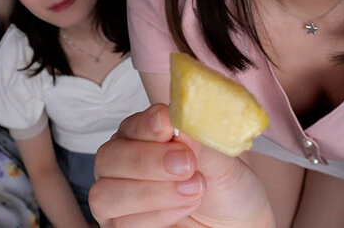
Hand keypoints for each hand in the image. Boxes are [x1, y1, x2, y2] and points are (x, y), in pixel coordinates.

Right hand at [89, 104, 273, 227]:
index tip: (167, 125)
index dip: (145, 125)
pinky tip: (184, 208)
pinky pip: (120, 224)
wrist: (236, 220)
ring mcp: (118, 196)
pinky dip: (155, 216)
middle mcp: (124, 162)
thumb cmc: (227, 186)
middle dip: (146, 161)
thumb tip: (181, 124)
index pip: (131, 125)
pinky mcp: (122, 225)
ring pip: (107, 193)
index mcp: (143, 135)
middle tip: (186, 164)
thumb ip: (199, 142)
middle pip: (109, 157)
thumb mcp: (223, 160)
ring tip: (194, 190)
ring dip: (152, 193)